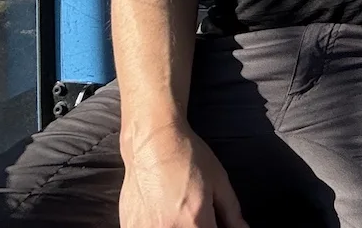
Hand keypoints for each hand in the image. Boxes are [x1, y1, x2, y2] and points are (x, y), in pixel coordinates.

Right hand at [120, 127, 248, 227]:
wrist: (152, 143)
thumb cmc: (186, 157)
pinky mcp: (130, 226)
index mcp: (194, 221)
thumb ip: (231, 211)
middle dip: (197, 227)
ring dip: (178, 226)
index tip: (216, 223)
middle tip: (197, 215)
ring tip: (179, 211)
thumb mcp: (219, 181)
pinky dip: (158, 225)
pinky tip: (162, 213)